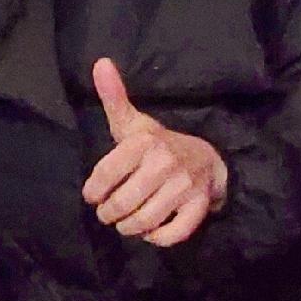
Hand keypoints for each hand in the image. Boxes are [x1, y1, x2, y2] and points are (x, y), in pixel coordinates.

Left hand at [80, 57, 226, 247]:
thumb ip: (114, 98)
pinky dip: (158, 238)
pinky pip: (173, 234)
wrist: (206, 158)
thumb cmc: (158, 144)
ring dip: (129, 228)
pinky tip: (151, 230)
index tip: (93, 195)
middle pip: (121, 205)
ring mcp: (184, 186)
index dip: (93, 192)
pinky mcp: (199, 206)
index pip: (104, 177)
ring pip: (143, 222)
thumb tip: (100, 62)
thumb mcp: (133, 122)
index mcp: (144, 142)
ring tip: (126, 221)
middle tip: (109, 212)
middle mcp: (164, 164)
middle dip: (109, 214)